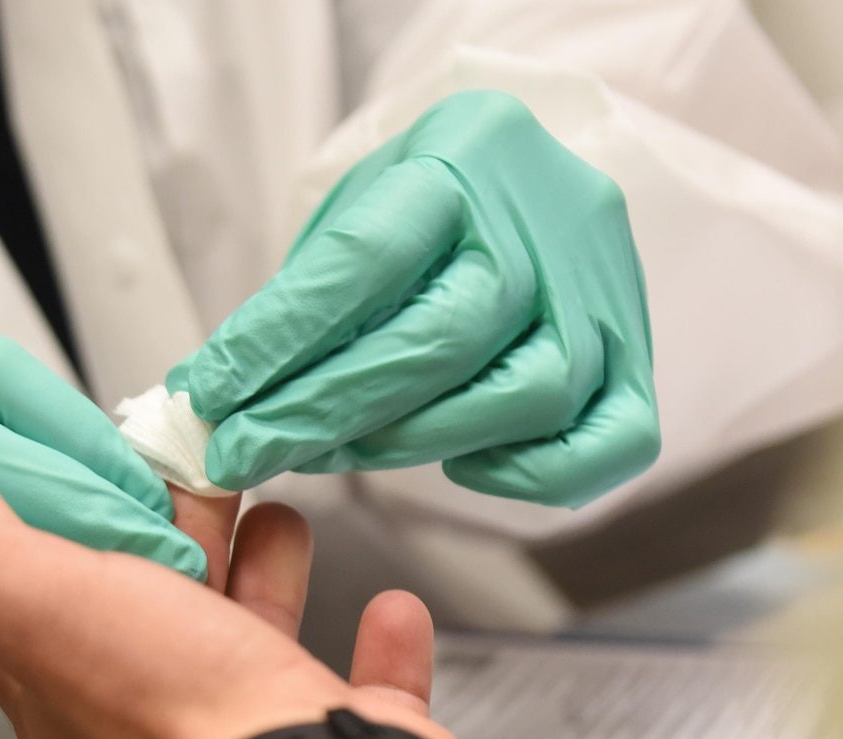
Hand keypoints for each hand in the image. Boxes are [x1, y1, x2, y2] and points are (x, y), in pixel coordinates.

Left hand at [0, 426, 472, 738]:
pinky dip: (375, 646)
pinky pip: (360, 692)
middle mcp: (149, 723)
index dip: (59, 521)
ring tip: (278, 513)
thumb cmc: (172, 708)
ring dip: (263, 574)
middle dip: (172, 533)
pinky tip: (388, 607)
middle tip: (195, 468)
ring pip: (250, 642)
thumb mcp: (26, 587)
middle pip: (153, 606)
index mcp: (62, 693)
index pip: (39, 593)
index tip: (85, 457)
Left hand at [172, 90, 658, 507]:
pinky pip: (611, 442)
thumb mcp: (352, 211)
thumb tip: (212, 401)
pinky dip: (529, 473)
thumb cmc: (422, 203)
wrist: (524, 174)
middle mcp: (550, 221)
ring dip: (410, 441)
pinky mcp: (638, 356)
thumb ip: (296, 301)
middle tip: (244, 451)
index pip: (365, 259)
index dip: (277, 340)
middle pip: (443, 338)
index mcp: (465, 156)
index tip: (210, 396)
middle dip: (322, 410)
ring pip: (526, 394)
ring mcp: (604, 292)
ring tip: (331, 452)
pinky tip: (461, 465)